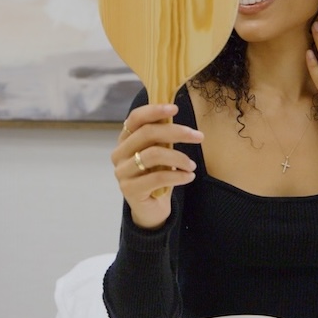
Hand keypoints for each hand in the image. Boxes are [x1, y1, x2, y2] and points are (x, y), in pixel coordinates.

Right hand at [112, 103, 201, 229]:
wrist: (151, 209)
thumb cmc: (157, 176)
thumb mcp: (161, 152)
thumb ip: (162, 137)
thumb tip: (176, 112)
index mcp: (125, 140)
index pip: (136, 118)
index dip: (154, 110)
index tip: (175, 108)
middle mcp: (119, 154)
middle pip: (147, 134)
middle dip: (177, 132)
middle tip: (199, 136)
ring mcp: (122, 172)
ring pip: (153, 155)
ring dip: (179, 158)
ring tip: (192, 165)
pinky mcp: (129, 190)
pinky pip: (157, 177)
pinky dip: (178, 176)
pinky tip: (189, 176)